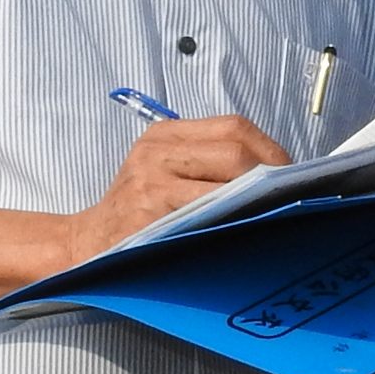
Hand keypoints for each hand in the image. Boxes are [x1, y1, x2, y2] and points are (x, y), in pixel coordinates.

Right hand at [71, 113, 290, 256]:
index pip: (233, 128)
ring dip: (257, 202)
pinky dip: (231, 224)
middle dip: (270, 176)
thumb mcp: (161, 171)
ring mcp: (151, 183)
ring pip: (224, 183)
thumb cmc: (135, 212)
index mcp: (165, 135)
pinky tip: (246, 233)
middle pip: (234, 152)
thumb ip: (206, 164)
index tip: (290, 174)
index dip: (270, 150)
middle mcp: (156, 151)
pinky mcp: (148, 216)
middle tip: (290, 199)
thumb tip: (275, 175)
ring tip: (276, 215)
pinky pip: (204, 217)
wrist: (83, 244)